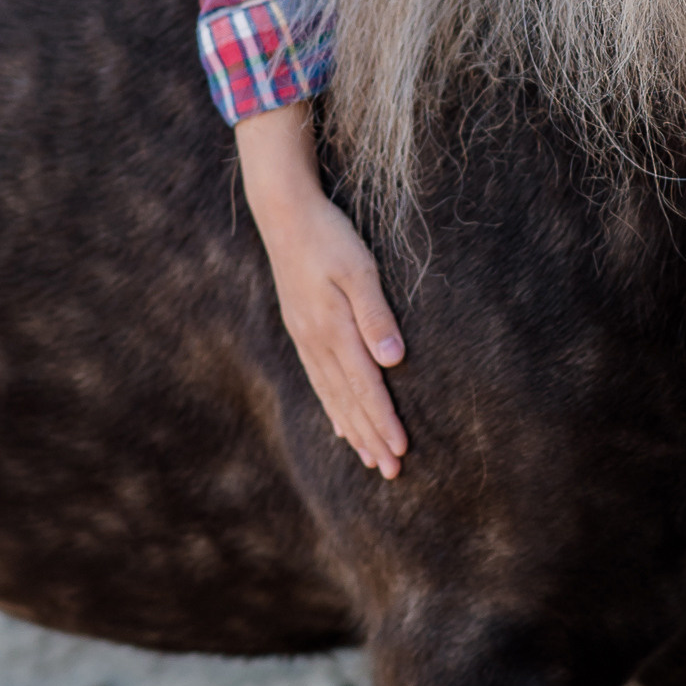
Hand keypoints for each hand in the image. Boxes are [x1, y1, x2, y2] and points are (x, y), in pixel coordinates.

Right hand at [234, 103, 407, 478]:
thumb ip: (376, 316)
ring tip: (369, 457)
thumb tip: (393, 362)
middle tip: (391, 471)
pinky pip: (318, 379)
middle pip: (347, 400)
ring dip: (352, 428)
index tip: (401, 451)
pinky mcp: (301, 328)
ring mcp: (305, 337)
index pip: (365, 387)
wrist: (284, 214)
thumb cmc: (329, 237)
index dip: (383, 421)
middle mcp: (316, 341)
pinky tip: (338, 421)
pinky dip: (332, 405)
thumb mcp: (360, 269)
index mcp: (333, 329)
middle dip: (370, 437)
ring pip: (331, 394)